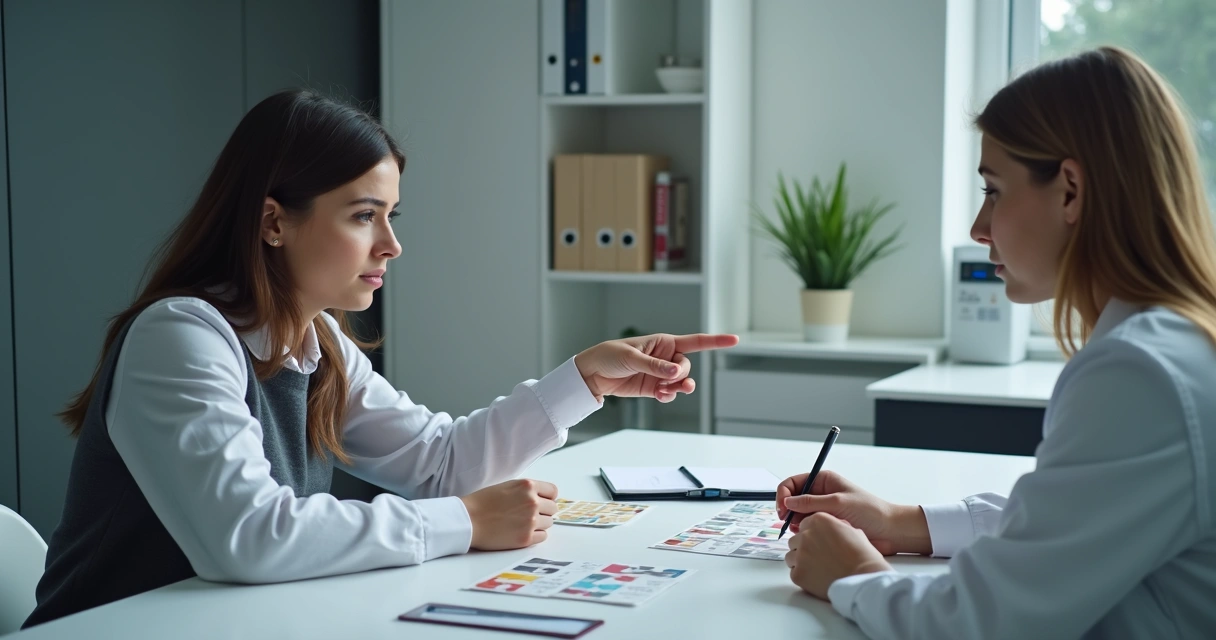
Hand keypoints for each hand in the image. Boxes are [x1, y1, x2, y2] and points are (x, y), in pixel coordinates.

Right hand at [460, 479, 557, 550]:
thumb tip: (543, 498)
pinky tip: (522, 532)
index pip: (553, 491)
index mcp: (528, 486)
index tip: (543, 502)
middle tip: (529, 514)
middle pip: (552, 508)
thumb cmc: (483, 502)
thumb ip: (526, 490)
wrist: (468, 520)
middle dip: (543, 511)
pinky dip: (535, 535)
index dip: (548, 497)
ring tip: (521, 523)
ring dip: (539, 524)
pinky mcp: (526, 538)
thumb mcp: (507, 486)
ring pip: (549, 523)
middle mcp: (533, 502)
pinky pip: (543, 536)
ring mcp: (531, 520)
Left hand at [574, 333, 738, 401]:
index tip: (734, 340)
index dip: (715, 341)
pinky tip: (660, 396)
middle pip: (686, 367)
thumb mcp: (631, 357)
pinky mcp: (653, 388)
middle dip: (681, 374)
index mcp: (663, 342)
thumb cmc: (609, 356)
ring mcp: (660, 373)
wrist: (592, 373)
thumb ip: (654, 366)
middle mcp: (665, 357)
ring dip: (678, 388)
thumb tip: (675, 373)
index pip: (695, 342)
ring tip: (667, 391)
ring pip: (681, 382)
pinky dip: (668, 396)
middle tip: (667, 379)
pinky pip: (669, 393)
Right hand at [777, 470, 930, 555]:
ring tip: (800, 529)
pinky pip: (806, 525)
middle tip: (786, 521)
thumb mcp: (838, 502)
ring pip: (797, 514)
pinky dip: (803, 530)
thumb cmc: (869, 510)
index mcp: (823, 480)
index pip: (793, 482)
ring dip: (795, 521)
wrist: (889, 531)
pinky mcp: (825, 524)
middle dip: (787, 509)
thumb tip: (788, 502)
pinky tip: (808, 534)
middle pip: (792, 498)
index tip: (782, 507)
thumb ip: (811, 502)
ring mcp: (822, 509)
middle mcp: (820, 493)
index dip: (784, 493)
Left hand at [786, 513, 892, 599]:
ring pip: (791, 556)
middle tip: (820, 557)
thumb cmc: (863, 556)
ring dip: (801, 561)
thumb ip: (835, 526)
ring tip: (818, 568)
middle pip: (796, 540)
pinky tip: (817, 578)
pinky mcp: (798, 573)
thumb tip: (830, 528)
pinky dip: (803, 575)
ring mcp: (800, 555)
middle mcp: (806, 535)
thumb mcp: (853, 530)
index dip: (813, 535)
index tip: (820, 543)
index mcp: (819, 520)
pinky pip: (794, 572)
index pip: (805, 525)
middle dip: (805, 547)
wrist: (864, 579)